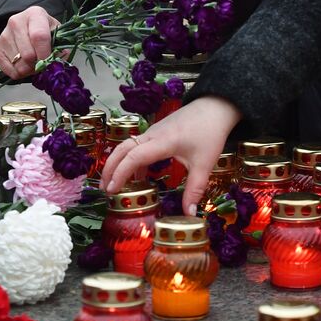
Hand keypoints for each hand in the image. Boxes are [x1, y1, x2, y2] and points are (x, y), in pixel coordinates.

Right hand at [0, 6, 60, 78]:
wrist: (27, 27)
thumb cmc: (45, 30)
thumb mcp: (57, 34)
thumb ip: (60, 48)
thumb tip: (55, 64)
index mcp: (35, 14)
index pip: (39, 37)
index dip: (45, 54)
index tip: (49, 63)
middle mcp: (16, 22)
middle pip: (28, 54)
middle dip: (37, 65)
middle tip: (43, 64)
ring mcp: (4, 35)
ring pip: (18, 65)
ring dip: (29, 70)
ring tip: (33, 63)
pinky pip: (8, 70)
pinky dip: (18, 73)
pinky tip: (23, 65)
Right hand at [98, 96, 241, 213]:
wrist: (215, 106)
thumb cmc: (210, 132)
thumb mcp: (204, 163)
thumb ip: (195, 189)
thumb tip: (189, 214)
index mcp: (163, 142)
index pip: (134, 157)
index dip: (120, 174)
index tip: (112, 191)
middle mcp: (153, 135)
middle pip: (122, 149)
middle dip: (110, 169)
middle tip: (105, 190)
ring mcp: (153, 131)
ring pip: (127, 146)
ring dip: (118, 163)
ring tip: (114, 186)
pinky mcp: (156, 131)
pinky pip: (137, 145)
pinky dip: (131, 160)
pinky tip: (138, 177)